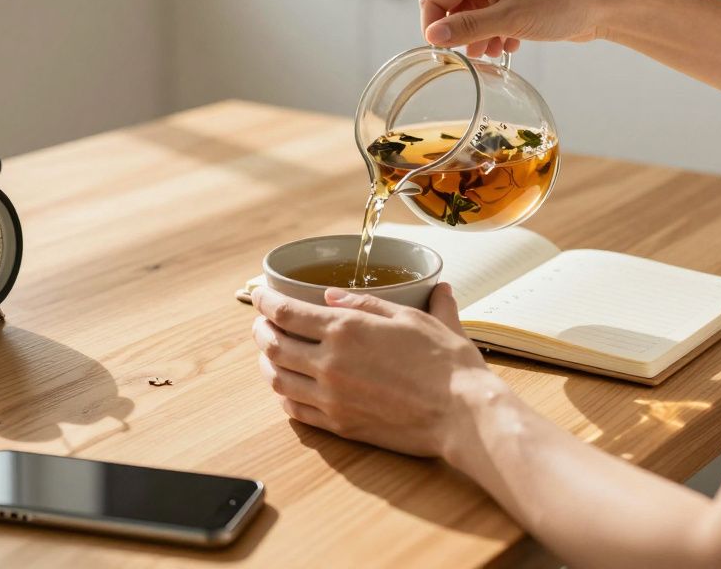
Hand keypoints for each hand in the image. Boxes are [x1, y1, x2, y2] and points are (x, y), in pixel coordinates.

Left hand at [251, 283, 489, 456]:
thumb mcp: (411, 318)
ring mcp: (332, 398)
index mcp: (346, 330)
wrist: (463, 414)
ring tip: (269, 353)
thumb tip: (336, 295)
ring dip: (266, 362)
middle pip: (273, 345)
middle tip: (262, 322)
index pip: (285, 312)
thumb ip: (369, 303)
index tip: (258, 295)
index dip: (264, 301)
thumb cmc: (445, 363)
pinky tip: (288, 388)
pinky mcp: (340, 425)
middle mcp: (330, 363)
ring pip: (277, 379)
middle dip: (260, 329)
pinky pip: (296, 410)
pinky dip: (283, 395)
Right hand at [419, 0, 621, 57]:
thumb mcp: (509, 19)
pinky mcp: (509, 3)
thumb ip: (467, 27)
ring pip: (468, 20)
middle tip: (473, 55)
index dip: (433, 26)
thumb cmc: (559, 3)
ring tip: (494, 52)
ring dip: (477, 40)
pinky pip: (486, 23)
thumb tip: (432, 37)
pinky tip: (508, 46)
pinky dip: (492, 38)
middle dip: (458, 35)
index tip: (443, 52)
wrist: (598, 6)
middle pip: (450, 10)